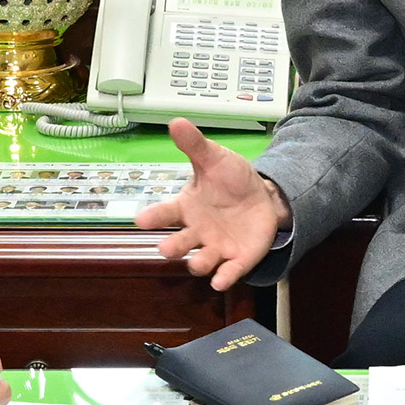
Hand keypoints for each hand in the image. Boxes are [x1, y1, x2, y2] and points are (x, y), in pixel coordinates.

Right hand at [131, 118, 291, 291]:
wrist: (263, 195)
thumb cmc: (230, 179)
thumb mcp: (215, 159)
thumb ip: (195, 146)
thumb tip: (176, 122)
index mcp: (186, 208)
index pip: (164, 213)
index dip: (152, 217)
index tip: (140, 220)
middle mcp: (196, 231)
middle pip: (179, 242)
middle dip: (172, 247)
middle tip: (165, 248)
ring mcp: (216, 247)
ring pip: (201, 260)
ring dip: (198, 263)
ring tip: (197, 263)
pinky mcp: (237, 259)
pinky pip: (228, 272)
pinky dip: (224, 278)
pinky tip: (220, 281)